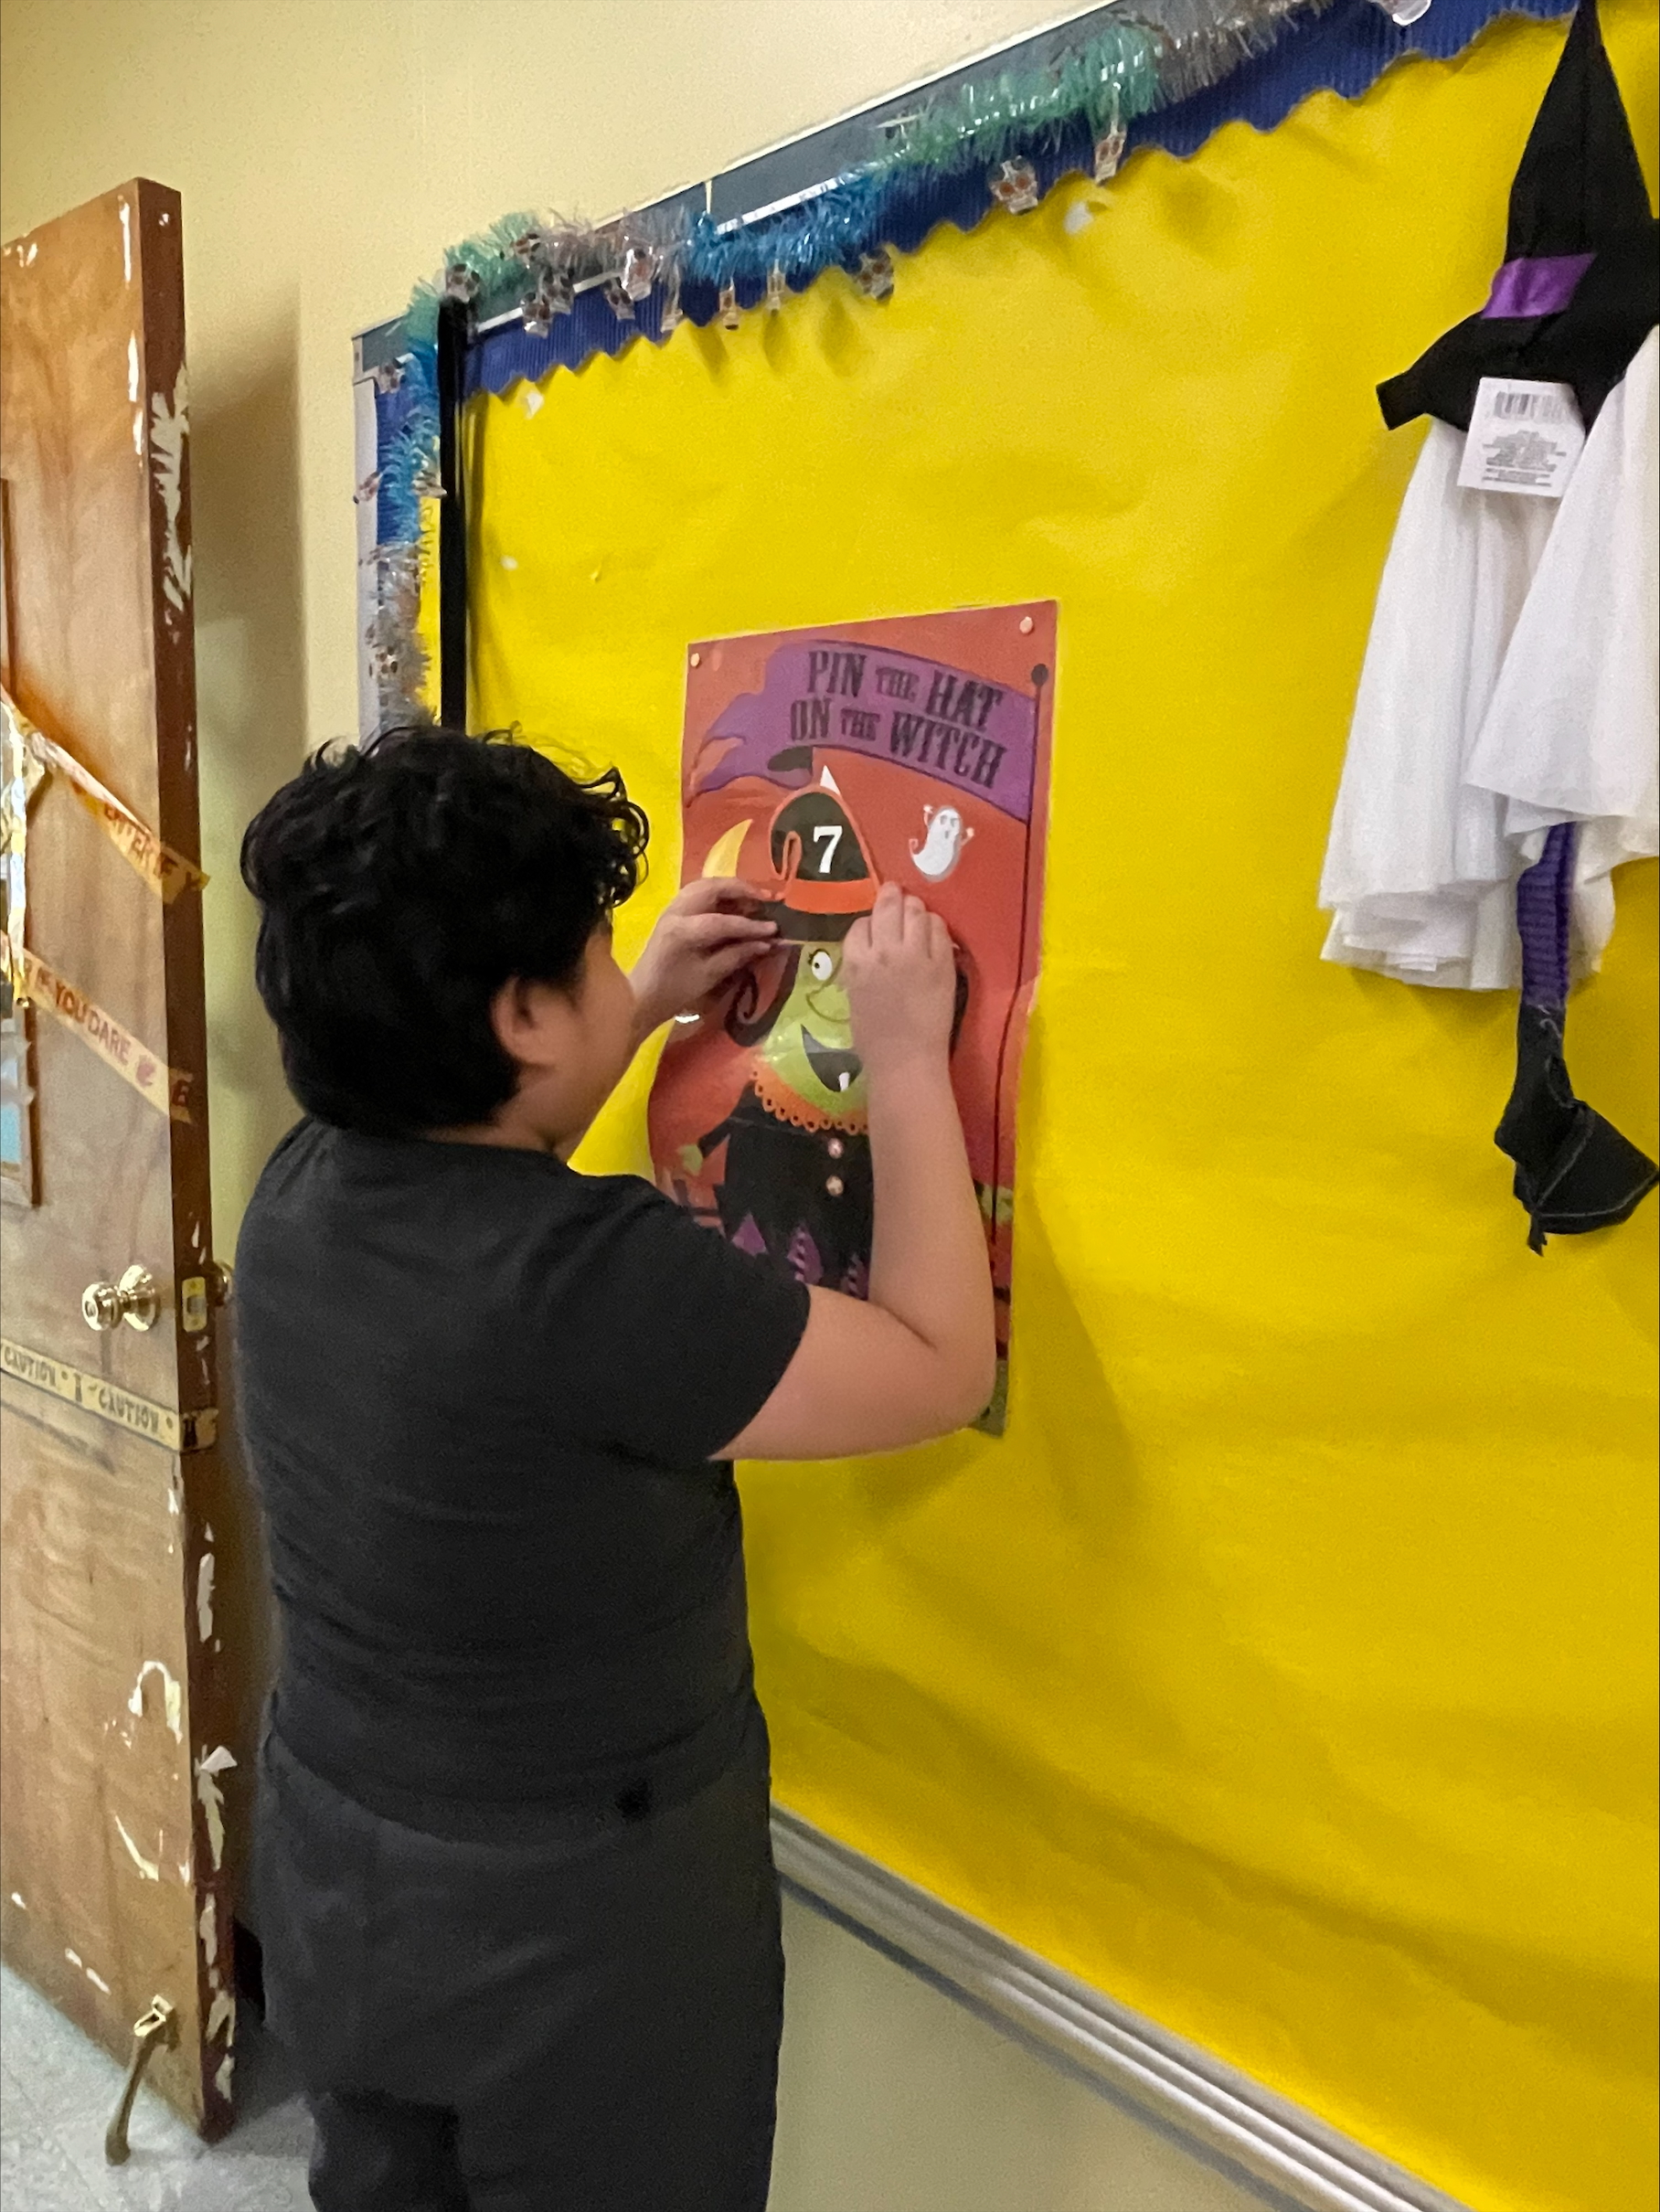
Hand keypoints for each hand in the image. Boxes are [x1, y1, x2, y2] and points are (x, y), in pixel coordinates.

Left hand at [630, 878, 776, 1037]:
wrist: (644, 995)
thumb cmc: (675, 991)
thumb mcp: (709, 976)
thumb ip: (738, 955)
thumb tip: (767, 943)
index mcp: (682, 931)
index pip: (722, 921)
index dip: (751, 925)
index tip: (774, 929)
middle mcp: (675, 911)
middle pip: (712, 887)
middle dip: (743, 890)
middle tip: (769, 899)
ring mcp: (673, 907)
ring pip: (706, 884)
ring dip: (732, 888)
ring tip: (755, 898)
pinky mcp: (674, 910)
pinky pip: (700, 891)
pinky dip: (721, 893)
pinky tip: (736, 903)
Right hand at [842, 883, 955, 1080]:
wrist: (905, 1061)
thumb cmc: (874, 1040)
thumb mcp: (854, 997)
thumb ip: (860, 968)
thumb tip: (869, 951)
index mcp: (856, 963)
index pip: (859, 926)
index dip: (868, 924)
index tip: (874, 927)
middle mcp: (883, 951)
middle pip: (887, 907)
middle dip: (891, 896)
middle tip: (895, 892)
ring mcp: (915, 954)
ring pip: (915, 911)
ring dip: (914, 907)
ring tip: (915, 910)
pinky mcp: (942, 962)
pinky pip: (939, 928)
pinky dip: (935, 925)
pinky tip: (933, 931)